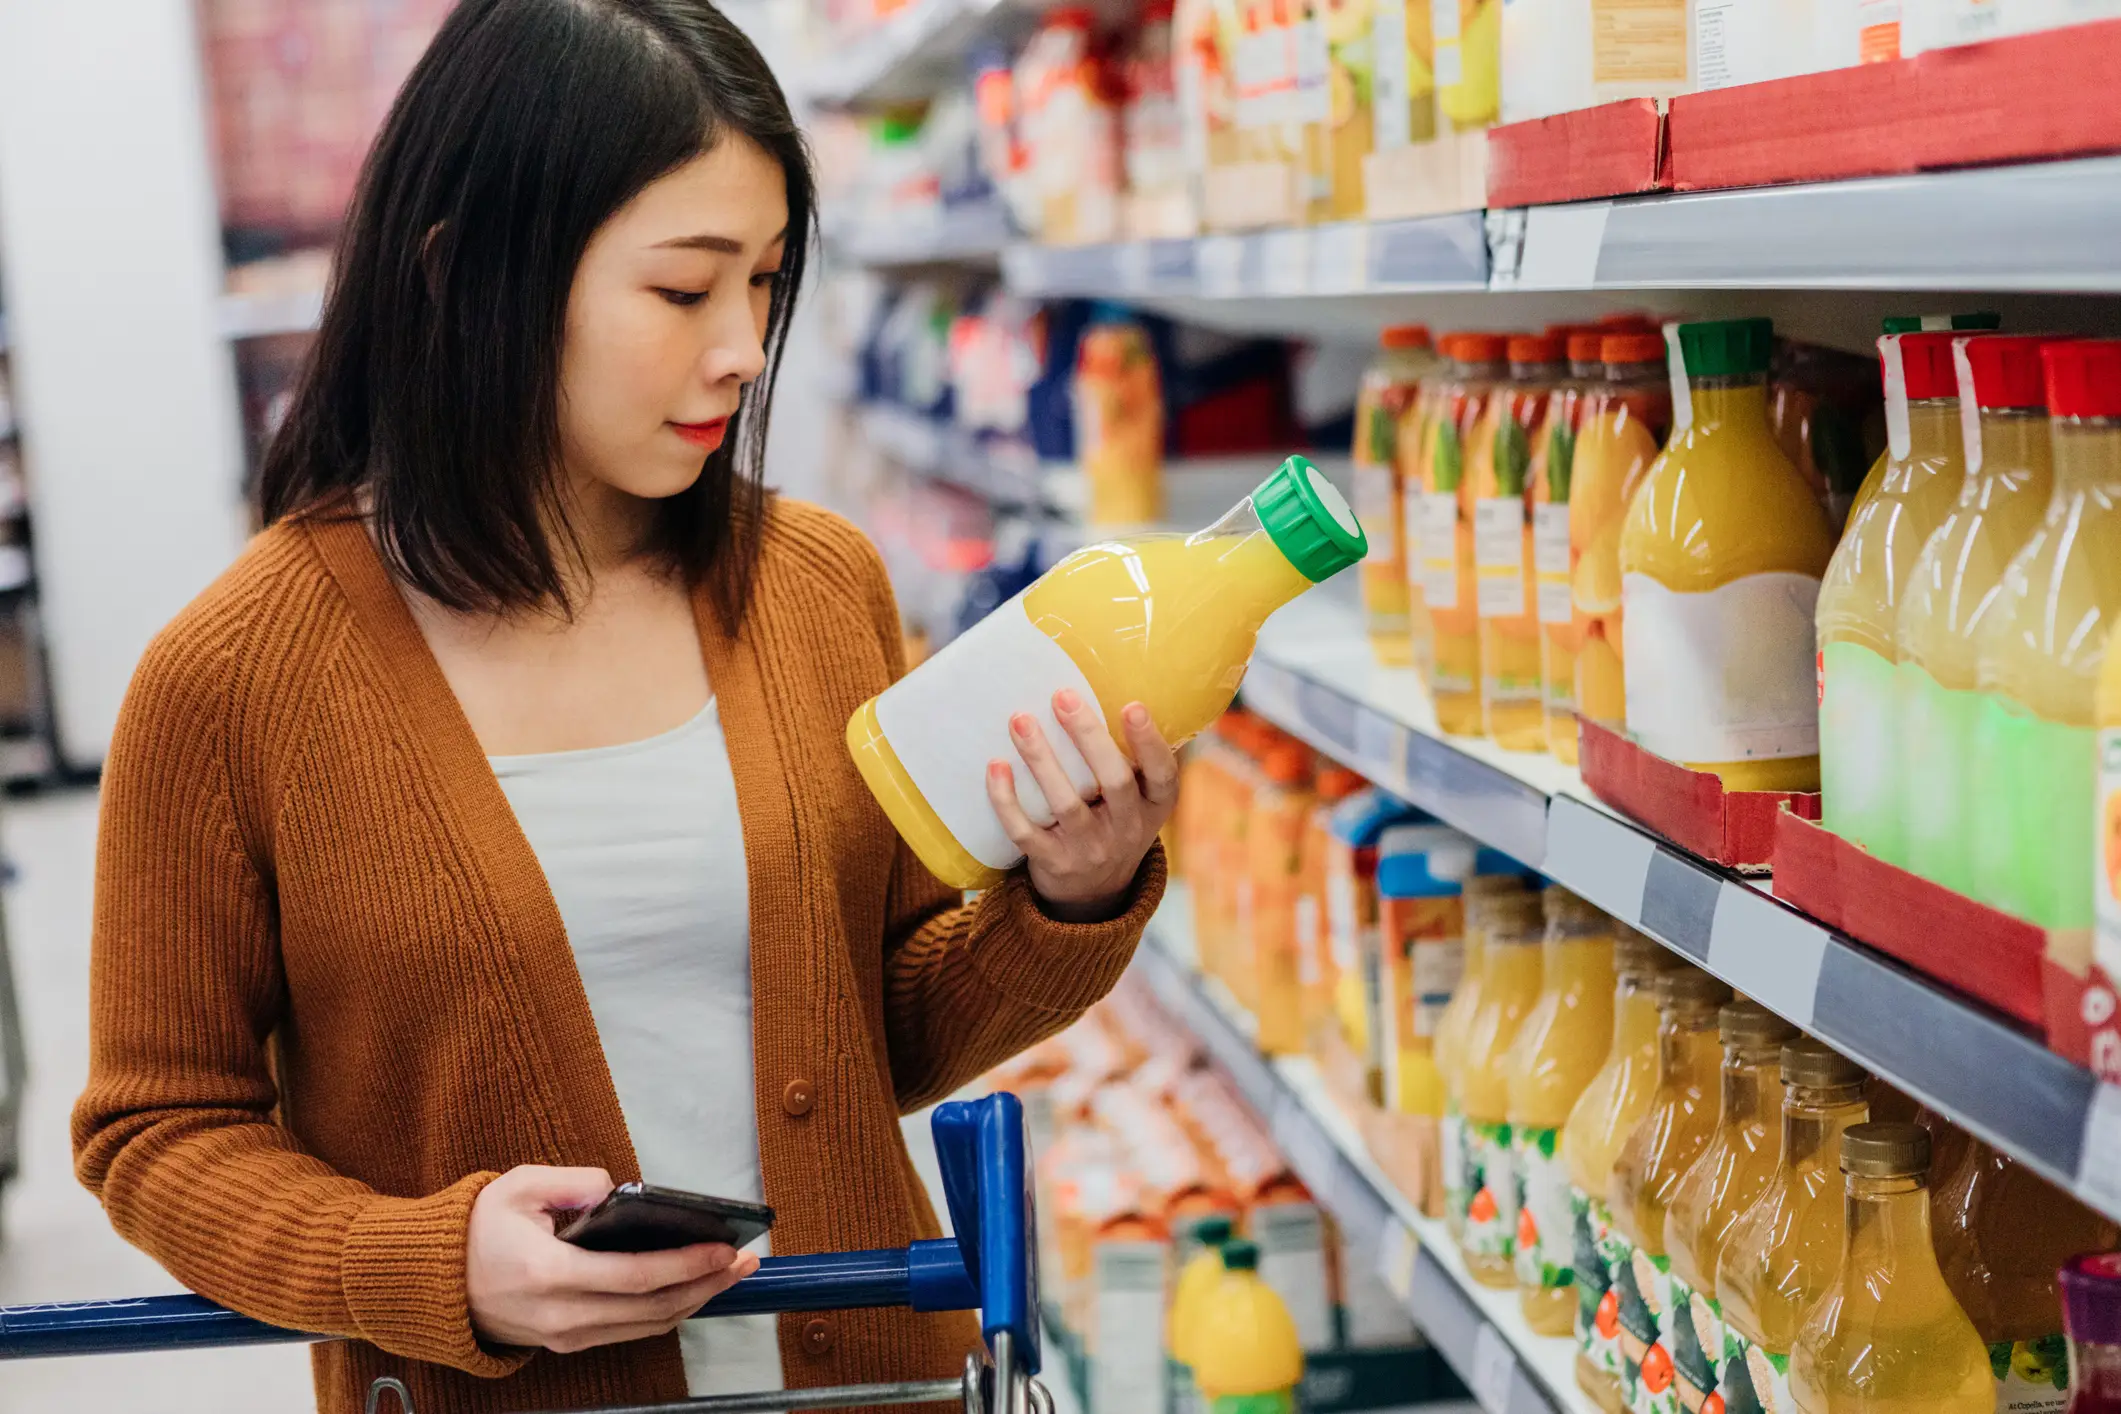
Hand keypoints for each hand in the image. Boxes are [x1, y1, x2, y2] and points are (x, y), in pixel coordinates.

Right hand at [466, 1165, 758, 1352]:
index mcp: (550, 1273)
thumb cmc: (478, 1230)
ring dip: (695, 1301)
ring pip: (646, 1326)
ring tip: (729, 1274)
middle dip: (707, 1285)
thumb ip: (571, 1180)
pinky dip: (666, 1312)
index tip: (724, 1249)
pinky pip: (629, 1331)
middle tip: (745, 1261)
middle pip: (653, 1308)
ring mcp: (565, 1336)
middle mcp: (562, 1315)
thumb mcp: (518, 1185)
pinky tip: (691, 1289)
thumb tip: (614, 1187)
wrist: (436, 1284)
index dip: (686, 1264)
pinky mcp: (567, 1343)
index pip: (636, 1276)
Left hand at [986, 692, 1178, 922]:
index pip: (1163, 775)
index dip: (1149, 743)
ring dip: (1041, 759)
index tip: (1132, 706)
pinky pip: (1026, 832)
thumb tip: (1111, 684)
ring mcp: (1089, 849)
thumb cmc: (1114, 822)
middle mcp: (1127, 829)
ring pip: (1066, 804)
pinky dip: (1007, 800)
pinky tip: (996, 766)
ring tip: (1019, 720)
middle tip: (1063, 697)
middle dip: (1088, 737)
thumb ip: (1132, 759)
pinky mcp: (1053, 863)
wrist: (1093, 894)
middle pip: (1115, 782)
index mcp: (1153, 807)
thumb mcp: (1138, 801)